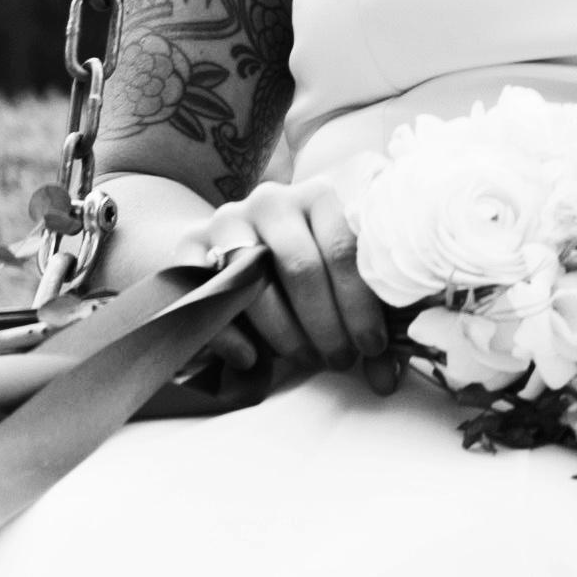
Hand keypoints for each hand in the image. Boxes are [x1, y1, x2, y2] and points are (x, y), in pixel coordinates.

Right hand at [152, 168, 398, 394]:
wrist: (228, 244)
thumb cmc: (302, 267)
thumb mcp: (339, 283)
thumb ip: (366, 322)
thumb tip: (386, 380)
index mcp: (320, 196)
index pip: (346, 248)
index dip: (362, 304)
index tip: (372, 347)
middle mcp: (273, 201)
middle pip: (302, 266)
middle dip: (326, 324)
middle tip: (340, 360)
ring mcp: (227, 221)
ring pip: (255, 282)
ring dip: (285, 332)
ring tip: (305, 359)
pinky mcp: (189, 247)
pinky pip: (208, 297)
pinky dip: (231, 335)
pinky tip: (252, 359)